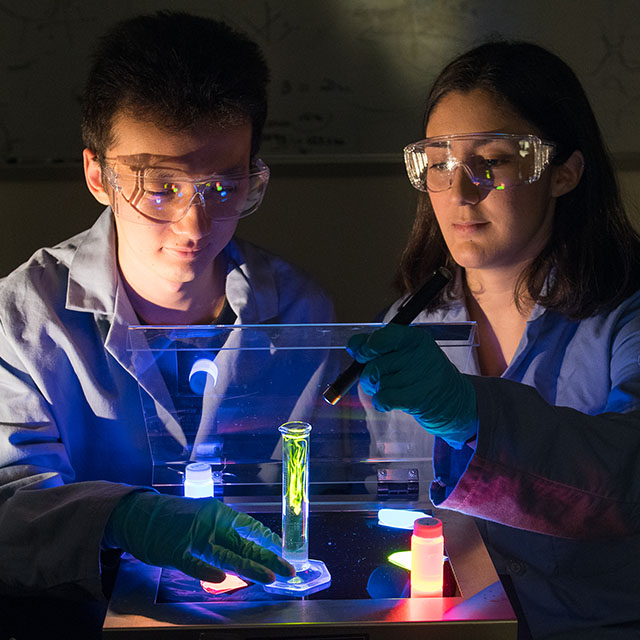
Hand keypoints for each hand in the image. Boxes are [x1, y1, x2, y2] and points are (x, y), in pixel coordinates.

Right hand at [104, 492, 294, 583]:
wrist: (141, 513)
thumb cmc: (175, 517)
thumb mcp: (204, 517)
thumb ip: (223, 532)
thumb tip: (246, 544)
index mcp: (219, 514)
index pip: (250, 526)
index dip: (268, 540)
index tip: (284, 551)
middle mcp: (211, 524)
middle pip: (244, 543)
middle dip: (268, 557)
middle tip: (288, 570)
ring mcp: (194, 538)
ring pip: (226, 555)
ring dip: (249, 567)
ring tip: (269, 577)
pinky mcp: (175, 552)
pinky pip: (193, 563)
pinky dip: (207, 571)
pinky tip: (222, 579)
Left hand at [348, 323, 476, 448]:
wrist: (451, 399)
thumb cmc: (422, 372)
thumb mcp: (405, 351)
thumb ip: (377, 345)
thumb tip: (353, 345)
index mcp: (415, 338)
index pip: (381, 337)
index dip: (366, 347)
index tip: (363, 355)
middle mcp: (418, 354)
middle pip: (374, 365)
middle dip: (370, 375)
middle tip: (384, 378)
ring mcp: (419, 375)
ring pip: (377, 383)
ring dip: (378, 390)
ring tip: (396, 388)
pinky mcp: (417, 397)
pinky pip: (382, 398)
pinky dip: (380, 402)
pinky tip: (390, 401)